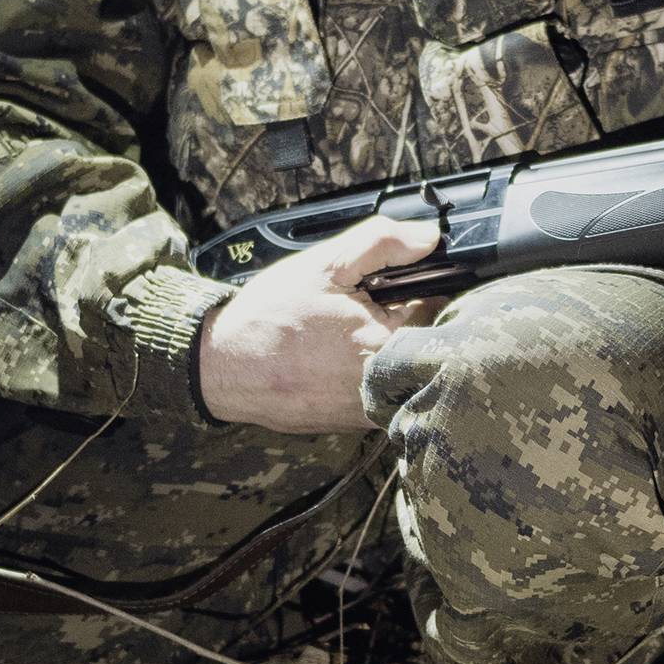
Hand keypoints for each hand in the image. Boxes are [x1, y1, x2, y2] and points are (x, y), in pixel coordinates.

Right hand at [196, 212, 442, 431]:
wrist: (223, 366)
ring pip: (402, 372)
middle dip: (406, 321)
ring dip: (386, 352)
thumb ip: (383, 243)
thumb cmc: (269, 317)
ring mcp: (369, 411)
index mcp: (386, 343)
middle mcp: (384, 385)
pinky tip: (334, 362)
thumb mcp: (325, 264)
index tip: (396, 284)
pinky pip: (379, 394)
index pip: (439, 309)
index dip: (422, 288)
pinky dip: (365, 376)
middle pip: (424, 345)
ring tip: (344, 338)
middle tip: (367, 309)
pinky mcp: (353, 424)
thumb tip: (429, 238)